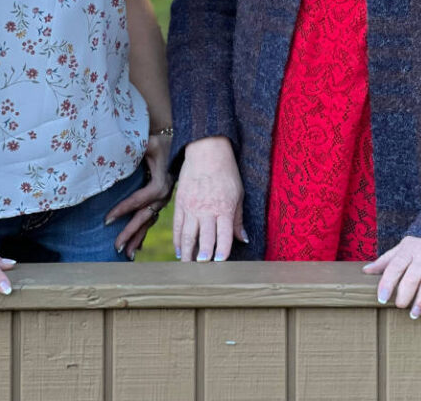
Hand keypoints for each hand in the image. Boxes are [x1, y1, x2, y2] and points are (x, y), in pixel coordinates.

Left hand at [106, 134, 174, 259]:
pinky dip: (145, 232)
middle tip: (115, 246)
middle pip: (144, 217)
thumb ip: (136, 149)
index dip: (123, 210)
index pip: (138, 200)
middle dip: (130, 232)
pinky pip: (153, 219)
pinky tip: (138, 246)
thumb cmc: (160, 141)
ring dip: (138, 238)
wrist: (180, 141)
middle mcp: (164, 194)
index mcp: (160, 182)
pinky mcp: (163, 200)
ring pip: (149, 222)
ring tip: (126, 254)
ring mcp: (165, 199)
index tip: (106, 220)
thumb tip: (117, 152)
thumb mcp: (149, 143)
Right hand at [173, 136, 245, 261]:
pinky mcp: (180, 203)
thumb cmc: (226, 172)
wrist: (206, 151)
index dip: (222, 251)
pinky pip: (177, 226)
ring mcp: (191, 207)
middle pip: (204, 239)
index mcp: (224, 208)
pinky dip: (178, 240)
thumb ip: (238, 219)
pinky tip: (180, 251)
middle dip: (203, 257)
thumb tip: (243, 239)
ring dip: (188, 253)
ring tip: (189, 266)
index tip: (220, 263)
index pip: (223, 236)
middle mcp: (206, 210)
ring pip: (187, 236)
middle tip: (202, 270)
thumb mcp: (238, 194)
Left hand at [362, 235, 420, 317]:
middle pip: (412, 277)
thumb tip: (366, 271)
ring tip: (414, 313)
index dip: (387, 283)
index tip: (382, 299)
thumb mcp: (403, 247)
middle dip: (404, 294)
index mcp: (408, 250)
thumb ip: (386, 260)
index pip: (395, 267)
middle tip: (399, 307)